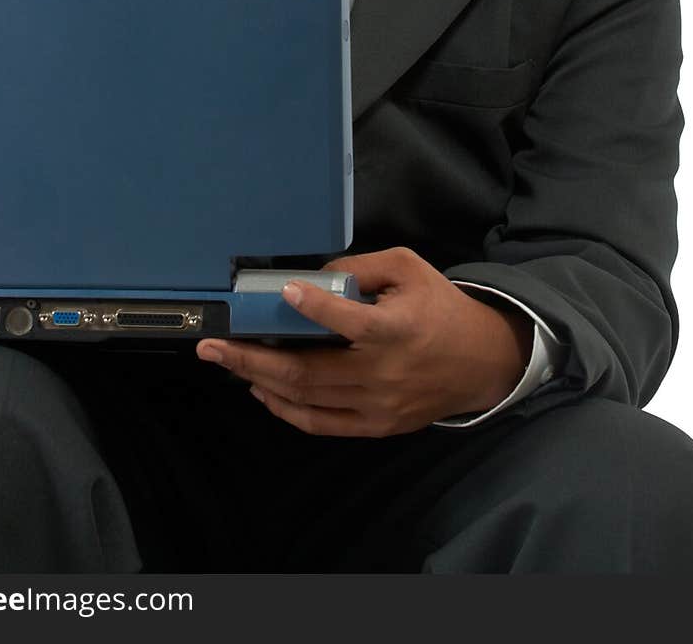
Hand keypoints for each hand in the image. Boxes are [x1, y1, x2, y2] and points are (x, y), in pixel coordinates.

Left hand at [195, 246, 532, 436]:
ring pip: (307, 399)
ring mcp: (378, 406)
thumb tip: (313, 274)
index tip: (286, 292)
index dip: (315, 307)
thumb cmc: (439, 306)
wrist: (480, 361)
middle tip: (212, 346)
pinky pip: (321, 423)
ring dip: (260, 381)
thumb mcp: (409, 268)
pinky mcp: (375, 426)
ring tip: (227, 363)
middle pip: (309, 371)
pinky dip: (286, 409)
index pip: (350, 321)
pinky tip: (261, 389)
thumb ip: (362, 266)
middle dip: (253, 357)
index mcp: (397, 329)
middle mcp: (384, 373)